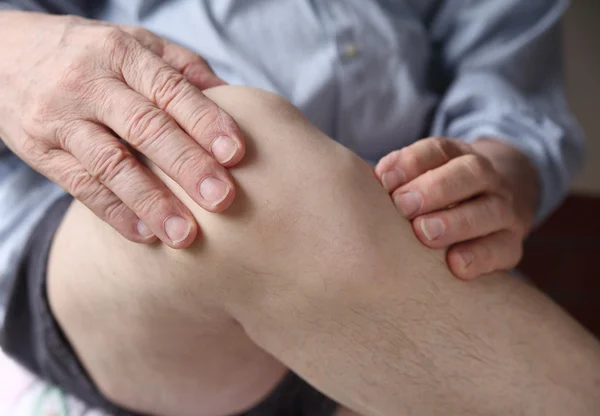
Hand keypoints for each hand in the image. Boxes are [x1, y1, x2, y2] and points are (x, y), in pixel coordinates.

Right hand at [0, 11, 245, 247]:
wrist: (7, 55)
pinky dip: (115, 213)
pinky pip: (81, 186)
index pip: (169, 89)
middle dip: (186, 165)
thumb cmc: (91, 55)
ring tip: (185, 234)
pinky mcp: (41, 151)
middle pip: (145, 127)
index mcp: (122, 54)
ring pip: (110, 163)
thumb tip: (232, 101)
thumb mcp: (134, 45)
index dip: (205, 121)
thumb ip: (182, 69)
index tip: (236, 154)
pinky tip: (146, 235)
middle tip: (221, 199)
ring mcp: (62, 119)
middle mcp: (91, 84)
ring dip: (151, 201)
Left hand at [375, 137, 537, 278]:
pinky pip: (504, 249)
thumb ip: (397, 180)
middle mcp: (487, 178)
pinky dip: (480, 257)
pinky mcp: (511, 244)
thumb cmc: (437, 197)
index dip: (411, 162)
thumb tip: (375, 182)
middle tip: (404, 206)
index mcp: (457, 156)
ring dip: (456, 222)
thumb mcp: (419, 178)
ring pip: (491, 210)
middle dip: (436, 188)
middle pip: (471, 173)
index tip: (384, 179)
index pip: (438, 150)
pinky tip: (456, 265)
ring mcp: (505, 210)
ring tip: (426, 234)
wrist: (496, 203)